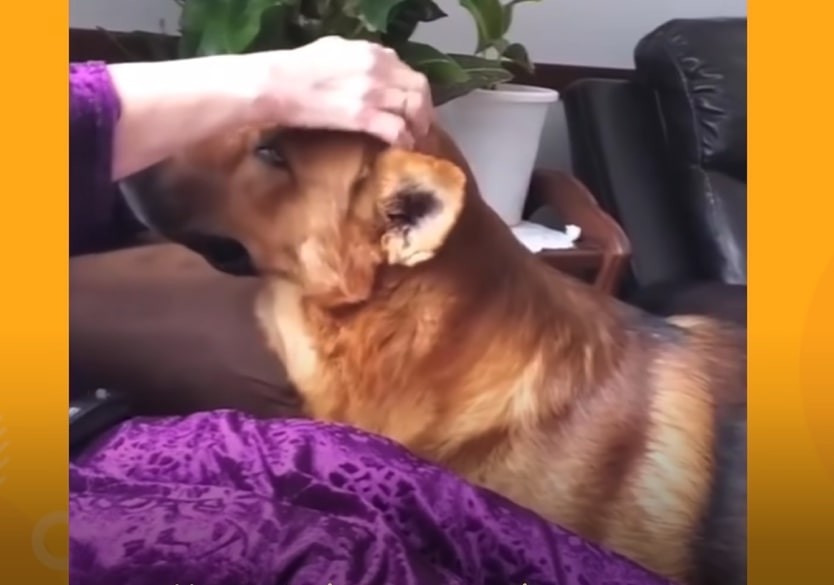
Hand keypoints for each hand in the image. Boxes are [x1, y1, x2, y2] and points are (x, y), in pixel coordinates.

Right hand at [250, 37, 432, 146]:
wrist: (275, 85)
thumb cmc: (297, 68)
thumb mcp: (334, 50)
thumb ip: (359, 58)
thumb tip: (374, 68)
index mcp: (372, 51)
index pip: (408, 72)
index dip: (415, 92)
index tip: (414, 107)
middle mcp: (378, 68)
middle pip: (418, 90)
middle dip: (424, 111)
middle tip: (421, 127)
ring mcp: (372, 92)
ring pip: (413, 109)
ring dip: (418, 127)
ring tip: (414, 139)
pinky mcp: (362, 116)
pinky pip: (397, 129)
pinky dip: (404, 140)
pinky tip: (402, 147)